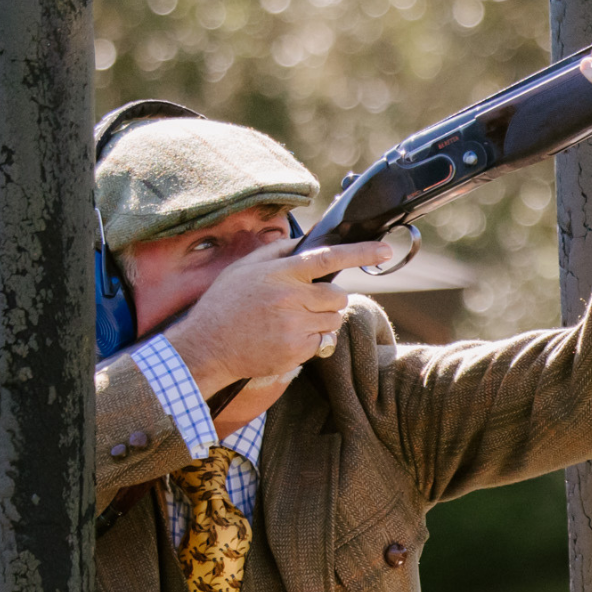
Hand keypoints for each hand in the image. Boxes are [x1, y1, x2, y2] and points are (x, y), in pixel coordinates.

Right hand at [161, 234, 393, 418]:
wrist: (206, 347)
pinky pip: (324, 341)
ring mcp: (295, 326)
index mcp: (280, 273)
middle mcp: (291, 298)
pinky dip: (313, 340)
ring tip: (292, 322)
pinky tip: (287, 338)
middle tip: (304, 303)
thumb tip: (305, 241)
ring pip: (334, 320)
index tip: (384, 250)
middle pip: (339, 296)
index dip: (360, 252)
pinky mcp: (297, 350)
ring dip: (322, 320)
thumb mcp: (244, 268)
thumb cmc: (224, 304)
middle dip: (329, 300)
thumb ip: (277, 252)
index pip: (328, 258)